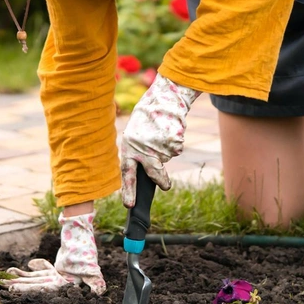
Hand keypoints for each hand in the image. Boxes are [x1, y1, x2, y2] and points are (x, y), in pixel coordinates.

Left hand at [2, 211, 105, 294]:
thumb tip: (100, 292)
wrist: (85, 239)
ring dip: (20, 278)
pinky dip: (30, 269)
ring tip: (6, 276)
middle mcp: (56, 282)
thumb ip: (95, 281)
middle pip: (33, 285)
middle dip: (18, 285)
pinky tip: (21, 267)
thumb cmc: (87, 256)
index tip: (13, 289)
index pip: (42, 288)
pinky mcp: (53, 270)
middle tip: (3, 284)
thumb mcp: (92, 270)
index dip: (27, 289)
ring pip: (33, 278)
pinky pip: (38, 271)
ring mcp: (54, 276)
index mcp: (62, 283)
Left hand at [120, 73, 200, 206]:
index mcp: (129, 147)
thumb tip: (145, 175)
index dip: (128, 189)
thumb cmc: (146, 120)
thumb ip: (137, 153)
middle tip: (166, 186)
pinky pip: (176, 149)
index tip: (129, 204)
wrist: (162, 98)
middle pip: (153, 171)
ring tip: (161, 133)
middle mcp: (143, 148)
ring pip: (167, 157)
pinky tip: (169, 130)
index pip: (127, 172)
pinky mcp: (173, 141)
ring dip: (166, 149)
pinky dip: (174, 142)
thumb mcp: (135, 135)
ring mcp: (159, 145)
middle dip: (160, 179)